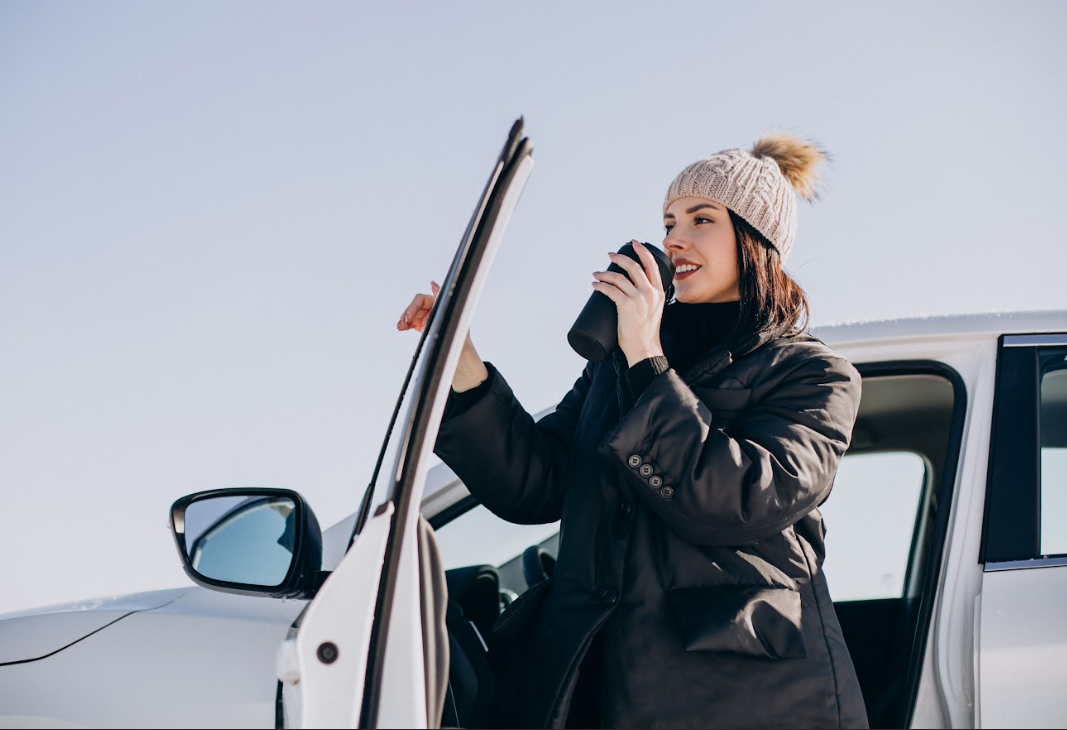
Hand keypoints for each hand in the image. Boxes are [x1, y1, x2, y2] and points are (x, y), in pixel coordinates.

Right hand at [397, 280, 487, 390]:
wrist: (459, 352)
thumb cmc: (458, 333)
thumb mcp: (451, 316)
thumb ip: (440, 299)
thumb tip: (432, 283)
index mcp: (439, 303)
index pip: (420, 299)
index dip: (412, 307)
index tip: (408, 318)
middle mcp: (433, 308)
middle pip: (414, 307)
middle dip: (406, 314)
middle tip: (401, 325)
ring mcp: (427, 317)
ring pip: (411, 315)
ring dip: (403, 320)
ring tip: (399, 327)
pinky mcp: (423, 326)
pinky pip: (411, 323)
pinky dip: (405, 325)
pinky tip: (400, 328)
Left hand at [591, 240, 665, 365]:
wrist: (645, 348)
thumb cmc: (645, 332)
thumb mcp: (653, 310)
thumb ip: (647, 298)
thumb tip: (629, 289)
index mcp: (659, 292)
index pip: (652, 264)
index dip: (642, 251)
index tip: (633, 243)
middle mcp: (650, 292)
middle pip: (634, 266)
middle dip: (619, 258)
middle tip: (609, 254)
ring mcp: (639, 299)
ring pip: (619, 277)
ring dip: (605, 273)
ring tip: (596, 273)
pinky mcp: (626, 306)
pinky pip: (610, 290)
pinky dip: (600, 286)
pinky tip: (595, 285)